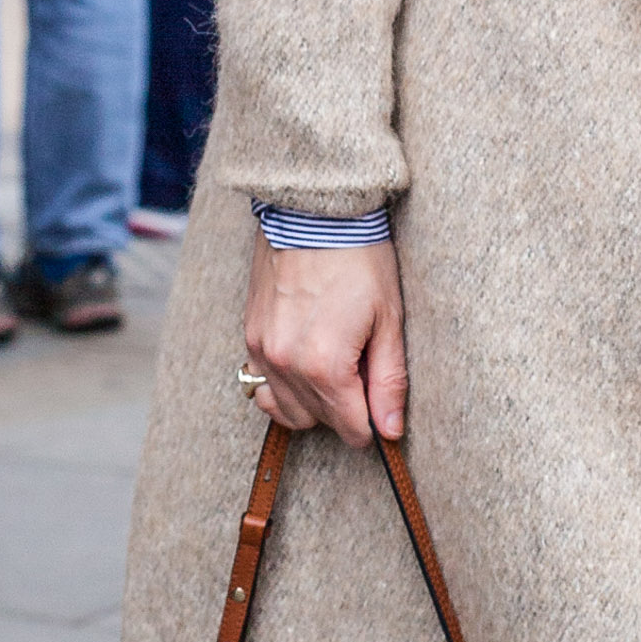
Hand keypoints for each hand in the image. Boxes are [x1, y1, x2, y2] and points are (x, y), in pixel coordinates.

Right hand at [244, 232, 407, 444]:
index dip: (373, 427)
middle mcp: (286, 364)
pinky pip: (262, 384)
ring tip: (336, 372)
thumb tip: (390, 429)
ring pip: (286, 410)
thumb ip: (388, 381)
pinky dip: (284, 387)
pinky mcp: (249, 335)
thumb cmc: (360, 259)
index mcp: (325, 366)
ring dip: (313, 404)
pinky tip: (306, 364)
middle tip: (364, 376)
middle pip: (318, 422)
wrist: (315, 212)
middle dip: (346, 412)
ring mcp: (261, 351)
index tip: (383, 413)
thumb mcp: (389, 320)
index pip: (351, 428)